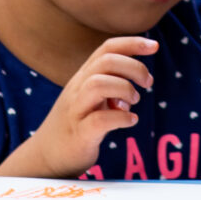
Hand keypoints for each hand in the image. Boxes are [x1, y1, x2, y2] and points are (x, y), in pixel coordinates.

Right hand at [17, 37, 156, 176]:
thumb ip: (112, 85)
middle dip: (134, 67)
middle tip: (147, 83)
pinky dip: (121, 118)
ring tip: (134, 102)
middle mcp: (77, 89)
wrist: (46, 156)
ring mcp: (76, 110)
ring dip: (124, 89)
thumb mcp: (92, 98)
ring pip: (98, 84)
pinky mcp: (79, 135)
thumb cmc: (76, 124)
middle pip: (105, 62)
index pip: (106, 49)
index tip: (154, 45)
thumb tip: (140, 80)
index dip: (132, 43)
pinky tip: (131, 121)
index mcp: (83, 77)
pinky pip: (99, 120)